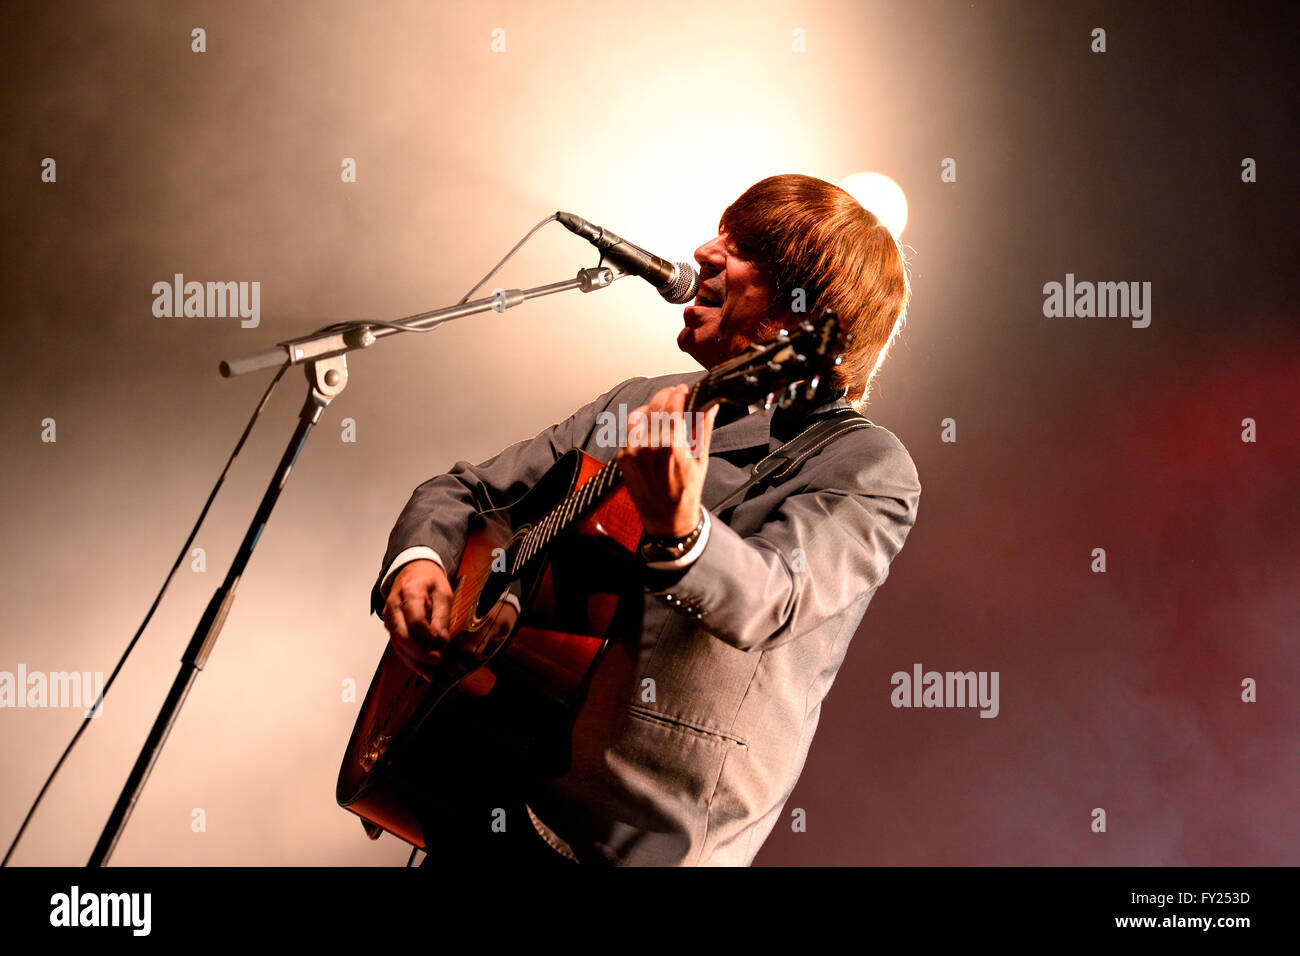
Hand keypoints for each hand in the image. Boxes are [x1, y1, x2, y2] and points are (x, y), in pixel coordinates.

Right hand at [381, 559, 453, 677]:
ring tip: (432, 673)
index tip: (442, 641)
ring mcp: (389, 616)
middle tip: (437, 660)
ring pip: (398, 644)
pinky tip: (422, 669)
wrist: (413, 569)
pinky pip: (397, 645)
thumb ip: (442, 616)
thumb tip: (441, 639)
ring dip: (414, 661)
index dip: (429, 635)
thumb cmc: (429, 580)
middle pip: (402, 636)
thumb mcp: (443, 592)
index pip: (415, 620)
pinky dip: (409, 659)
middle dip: (420, 653)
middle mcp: (394, 606)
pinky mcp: (390, 625)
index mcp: (409, 593)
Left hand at [616, 384, 718, 537]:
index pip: (672, 406)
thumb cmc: (686, 492)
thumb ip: (704, 428)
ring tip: (660, 411)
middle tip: (673, 394)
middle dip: (665, 396)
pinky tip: (650, 429)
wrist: (667, 519)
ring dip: (649, 409)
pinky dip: (639, 426)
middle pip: (654, 406)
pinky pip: (629, 432)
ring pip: (637, 416)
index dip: (678, 393)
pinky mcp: (622, 458)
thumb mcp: (701, 459)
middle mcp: (649, 446)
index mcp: (671, 445)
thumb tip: (711, 407)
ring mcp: (632, 452)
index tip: (683, 389)